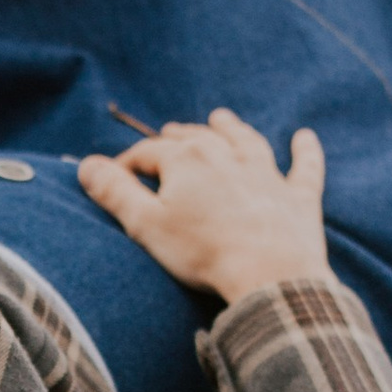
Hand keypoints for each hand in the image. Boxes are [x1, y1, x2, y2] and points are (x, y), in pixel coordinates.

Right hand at [78, 113, 333, 303]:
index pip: (148, 153)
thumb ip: (115, 193)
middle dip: (177, 136)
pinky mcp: (297, 197)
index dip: (126, 164)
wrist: (268, 274)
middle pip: (196, 137)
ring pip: (246, 140)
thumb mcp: (146, 225)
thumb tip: (85, 165)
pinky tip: (305, 137)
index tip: (113, 179)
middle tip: (165, 134)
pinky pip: (304, 167)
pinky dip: (305, 151)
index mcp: (186, 159)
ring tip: (221, 118)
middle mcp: (227, 155)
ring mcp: (267, 174)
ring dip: (232, 128)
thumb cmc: (202, 253)